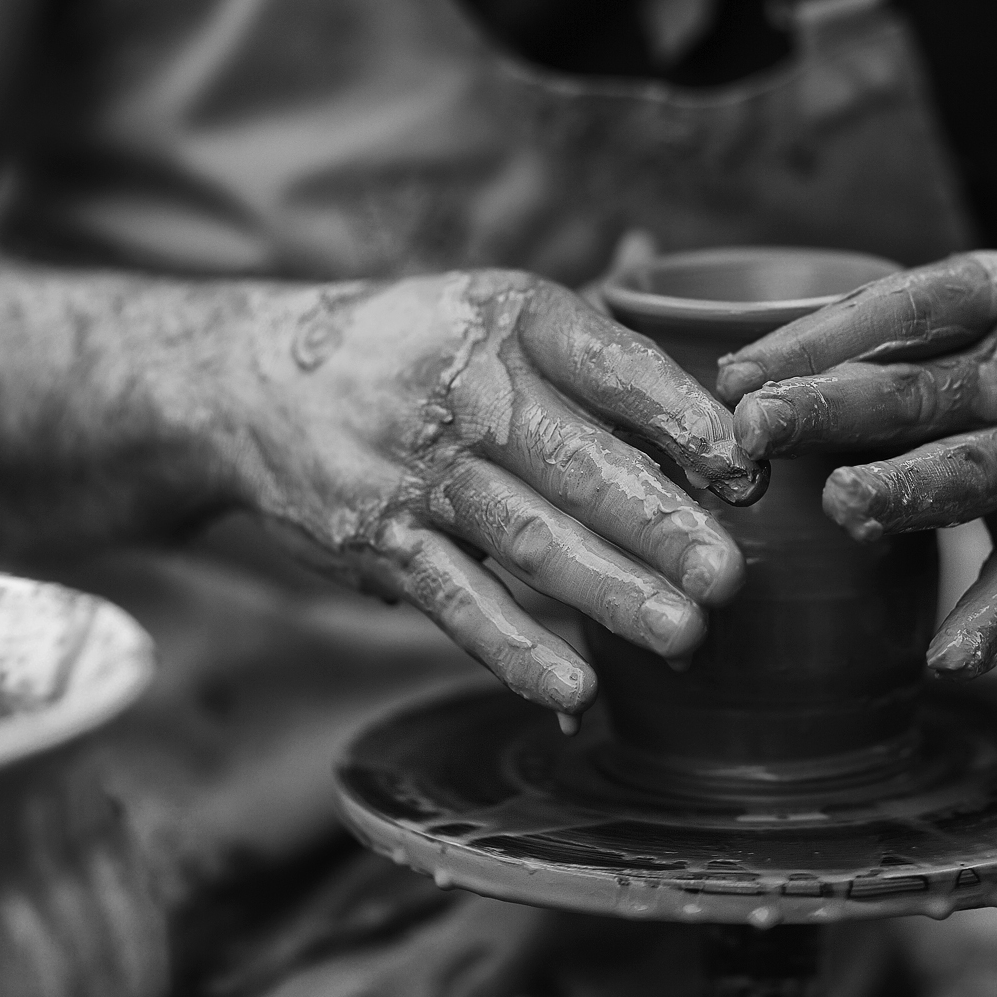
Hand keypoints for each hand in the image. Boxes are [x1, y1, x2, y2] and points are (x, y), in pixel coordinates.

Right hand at [223, 270, 766, 713]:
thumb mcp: (496, 309)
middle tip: (728, 575)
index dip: (683, 418)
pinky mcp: (377, 542)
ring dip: (608, 592)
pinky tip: (575, 688)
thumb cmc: (414, 350)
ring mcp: (418, 470)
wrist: (249, 382)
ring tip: (683, 634)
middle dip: (658, 522)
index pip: (614, 365)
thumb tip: (699, 319)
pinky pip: (456, 600)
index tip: (746, 469)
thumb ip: (600, 330)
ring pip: (527, 538)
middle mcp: (466, 388)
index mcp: (515, 318)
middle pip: (578, 461)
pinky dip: (513, 648)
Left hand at [716, 251, 996, 677]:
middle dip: (837, 409)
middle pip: (927, 391)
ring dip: (908, 491)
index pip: (905, 305)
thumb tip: (734, 381)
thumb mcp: (981, 308)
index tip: (736, 374)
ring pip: (978, 474)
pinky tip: (943, 657)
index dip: (820, 337)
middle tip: (755, 429)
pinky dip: (994, 621)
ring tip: (843, 507)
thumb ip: (880, 337)